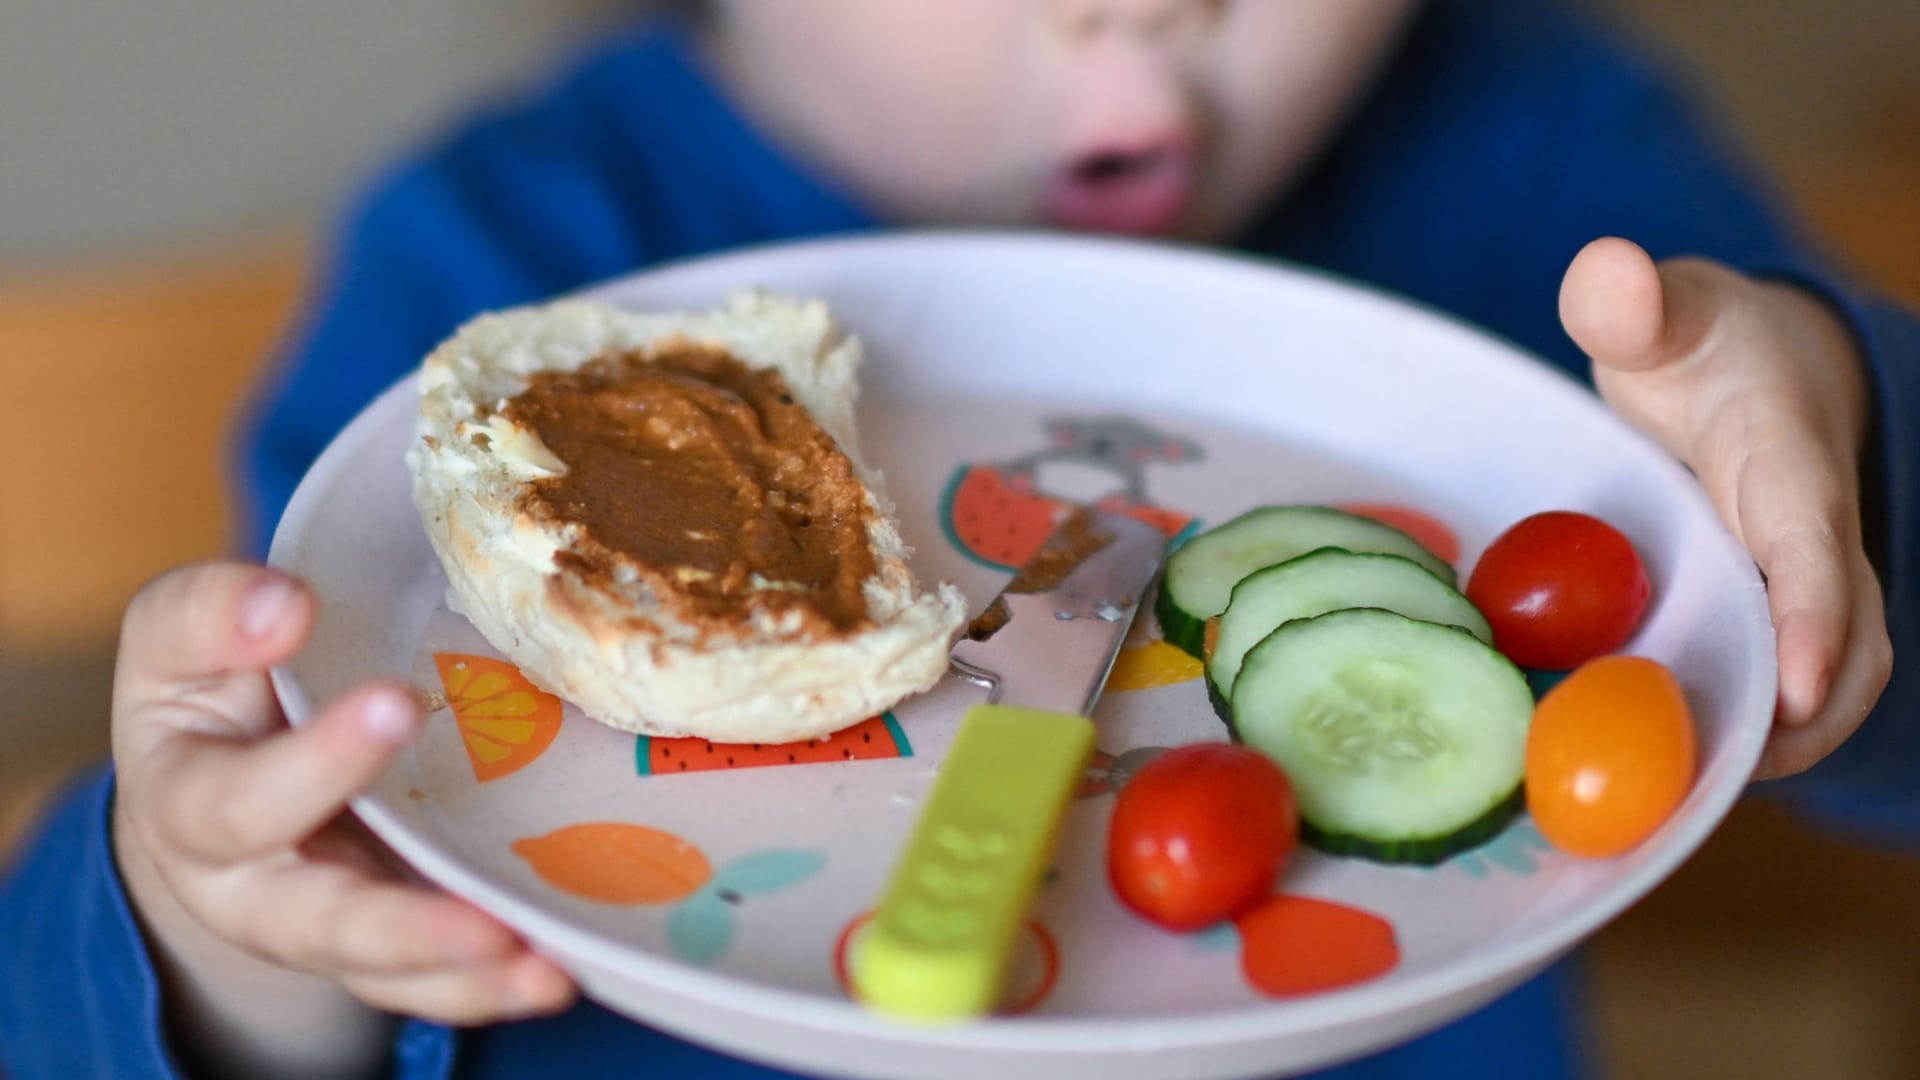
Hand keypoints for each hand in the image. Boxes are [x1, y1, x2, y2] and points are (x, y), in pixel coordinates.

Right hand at [111, 563, 574, 1077]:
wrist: (219, 765)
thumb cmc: (211, 685)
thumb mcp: (182, 635)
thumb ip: (215, 614)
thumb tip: (285, 606)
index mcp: (188, 807)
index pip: (241, 800)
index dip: (317, 761)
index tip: (397, 702)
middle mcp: (252, 891)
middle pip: (321, 924)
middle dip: (404, 926)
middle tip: (486, 921)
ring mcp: (326, 926)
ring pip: (389, 972)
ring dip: (471, 975)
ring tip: (548, 973)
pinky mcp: (389, 942)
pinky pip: (438, 981)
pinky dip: (498, 983)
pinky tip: (562, 971)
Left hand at [1560, 237, 1892, 778]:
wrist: (1764, 371)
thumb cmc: (1704, 348)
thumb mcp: (1669, 315)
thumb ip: (1634, 300)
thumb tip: (1606, 272)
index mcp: (1791, 468)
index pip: (1815, 552)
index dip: (1813, 624)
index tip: (1799, 696)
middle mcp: (1818, 541)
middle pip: (1843, 647)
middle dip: (1796, 722)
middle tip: (1699, 785)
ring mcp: (1805, 588)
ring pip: (1824, 683)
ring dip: (1770, 742)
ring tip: (1678, 797)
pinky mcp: (1780, 619)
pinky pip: (1782, 685)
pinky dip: (1745, 731)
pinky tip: (1668, 771)